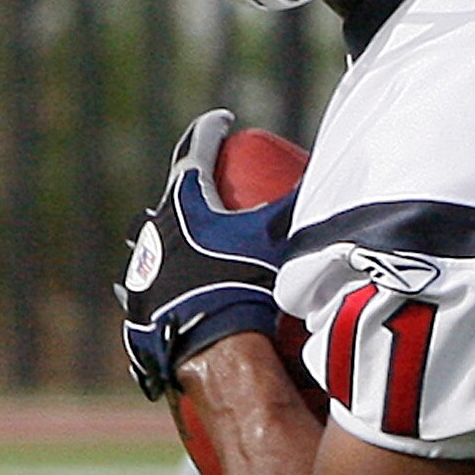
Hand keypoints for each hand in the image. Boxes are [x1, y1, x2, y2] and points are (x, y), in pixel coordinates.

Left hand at [115, 109, 295, 398]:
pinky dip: (168, 278)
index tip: (226, 122)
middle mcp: (154, 228)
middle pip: (174, 195)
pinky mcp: (139, 305)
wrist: (215, 351)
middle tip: (216, 186)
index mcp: (184, 202)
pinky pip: (153, 283)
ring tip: (197, 241)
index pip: (197, 149)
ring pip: (157, 239)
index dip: (213, 130)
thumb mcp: (281, 238)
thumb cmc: (248, 286)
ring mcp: (142, 269)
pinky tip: (178, 287)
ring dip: (176, 234)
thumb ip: (303, 203)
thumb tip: (336, 173)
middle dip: (195, 186)